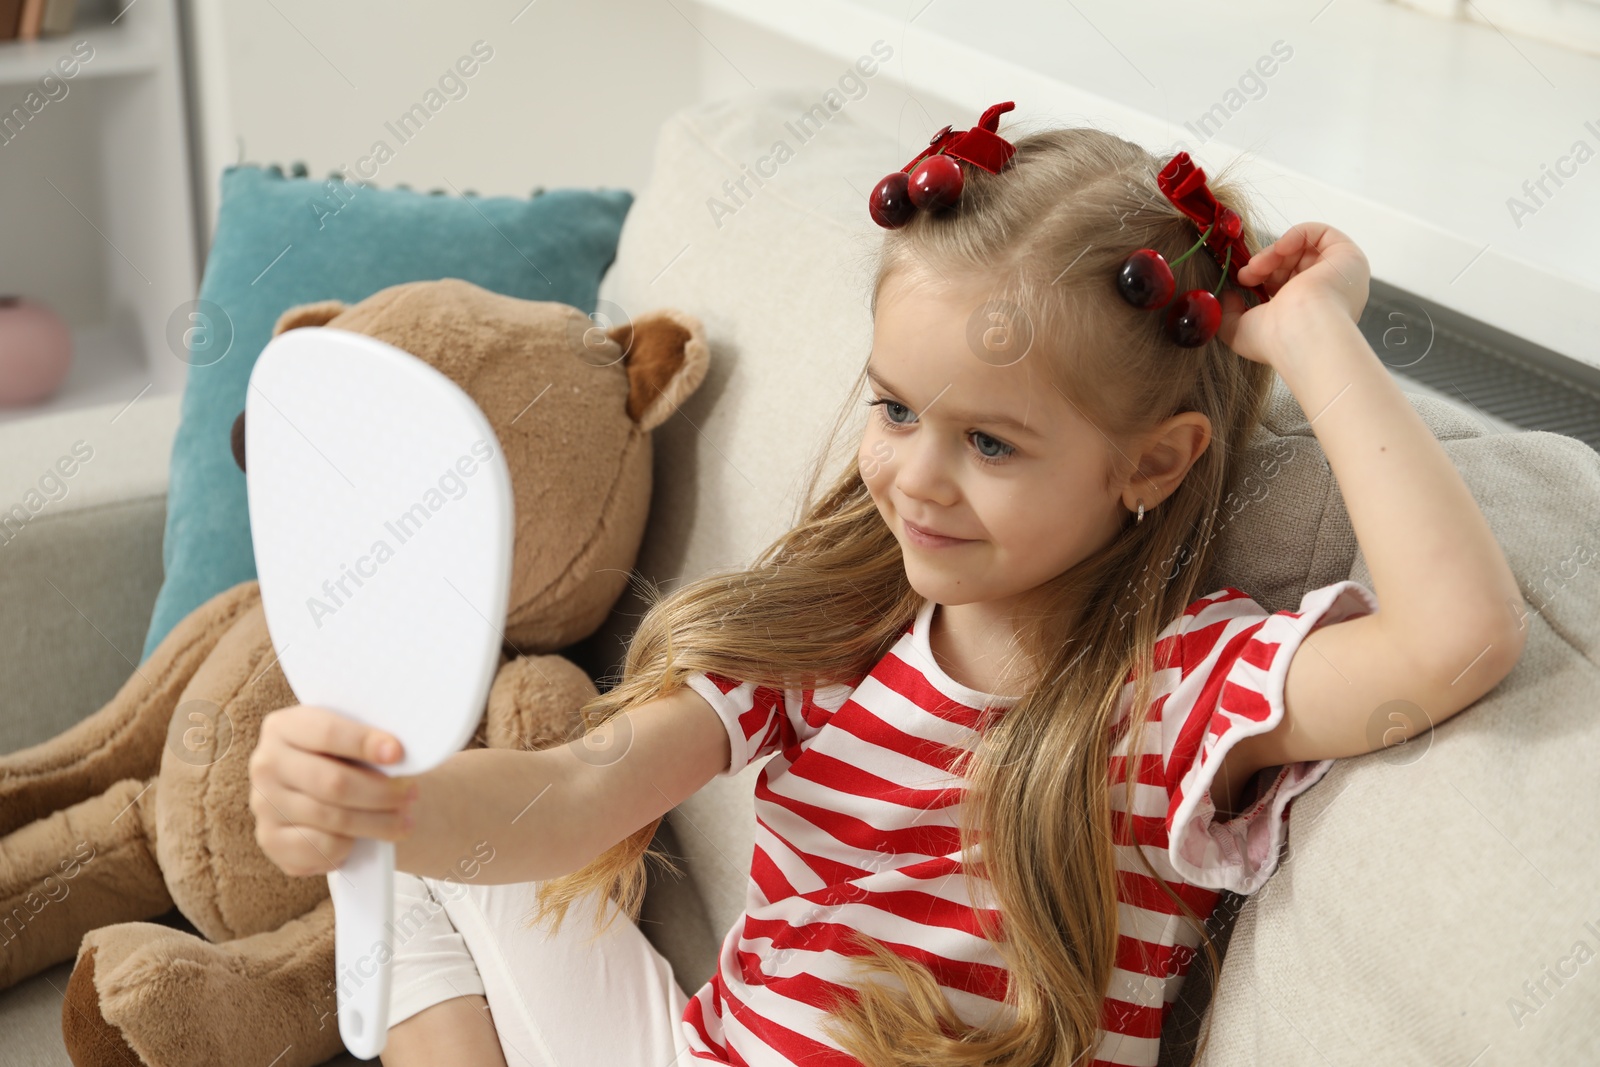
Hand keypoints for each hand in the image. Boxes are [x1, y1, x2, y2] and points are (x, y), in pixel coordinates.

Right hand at [248, 704, 414, 876]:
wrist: (328, 791)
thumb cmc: (347, 758)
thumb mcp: (352, 738)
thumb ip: (368, 739)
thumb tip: (399, 754)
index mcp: (284, 726)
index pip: (326, 732)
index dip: (364, 743)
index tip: (398, 753)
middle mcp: (266, 764)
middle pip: (332, 782)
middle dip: (381, 793)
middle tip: (412, 795)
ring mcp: (264, 804)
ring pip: (331, 818)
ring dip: (377, 823)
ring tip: (404, 821)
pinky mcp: (271, 839)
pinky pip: (319, 848)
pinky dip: (348, 846)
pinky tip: (362, 839)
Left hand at [1218, 222, 1369, 365]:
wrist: (1302, 332)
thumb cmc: (1274, 340)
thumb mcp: (1238, 330)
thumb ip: (1228, 312)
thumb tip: (1229, 295)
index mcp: (1309, 313)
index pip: (1284, 284)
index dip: (1262, 277)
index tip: (1243, 281)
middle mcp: (1327, 295)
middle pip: (1292, 265)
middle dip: (1265, 265)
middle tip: (1246, 275)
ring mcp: (1339, 275)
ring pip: (1302, 249)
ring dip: (1274, 252)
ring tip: (1258, 266)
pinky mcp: (1348, 256)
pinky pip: (1320, 233)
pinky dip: (1295, 235)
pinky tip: (1280, 249)